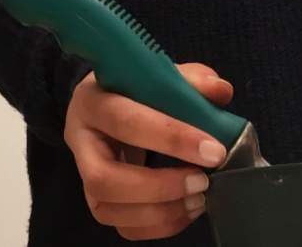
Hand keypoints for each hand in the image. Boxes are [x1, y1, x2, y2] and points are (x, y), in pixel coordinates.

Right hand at [64, 64, 233, 240]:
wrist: (105, 102)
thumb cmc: (132, 88)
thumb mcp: (155, 74)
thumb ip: (189, 79)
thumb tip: (221, 91)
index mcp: (92, 100)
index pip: (124, 121)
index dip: (170, 138)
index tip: (214, 150)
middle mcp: (80, 140)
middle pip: (103, 178)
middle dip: (158, 187)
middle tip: (202, 182)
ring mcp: (84, 174)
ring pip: (108, 209)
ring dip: (160, 212)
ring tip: (199, 198)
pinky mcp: (97, 199)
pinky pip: (122, 226)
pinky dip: (158, 226)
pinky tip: (185, 209)